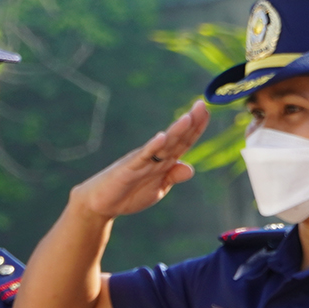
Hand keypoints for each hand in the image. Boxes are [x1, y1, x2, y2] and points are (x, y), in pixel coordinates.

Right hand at [68, 100, 211, 218]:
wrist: (101, 203)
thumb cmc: (129, 194)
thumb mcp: (158, 189)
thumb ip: (173, 177)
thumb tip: (191, 168)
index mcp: (163, 162)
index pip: (183, 142)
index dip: (196, 128)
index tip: (207, 111)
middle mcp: (154, 156)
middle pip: (175, 138)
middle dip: (190, 123)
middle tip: (202, 104)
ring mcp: (141, 160)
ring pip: (162, 144)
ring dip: (175, 132)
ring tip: (188, 118)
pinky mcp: (129, 168)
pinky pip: (142, 157)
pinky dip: (152, 147)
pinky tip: (161, 138)